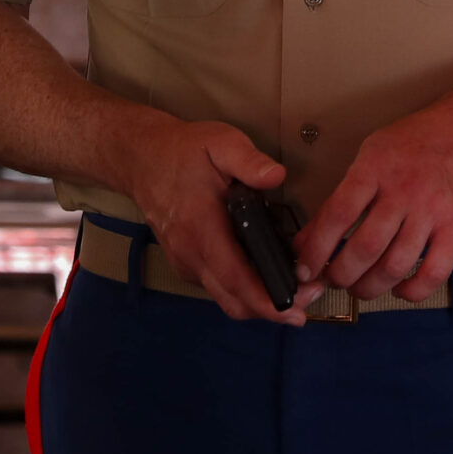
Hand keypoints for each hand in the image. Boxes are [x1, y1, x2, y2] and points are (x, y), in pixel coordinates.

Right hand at [115, 115, 322, 324]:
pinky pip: (217, 288)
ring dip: (259, 304)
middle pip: (234, 300)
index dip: (266, 300)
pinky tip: (266, 278)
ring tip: (295, 292)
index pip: (235, 278)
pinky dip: (244, 292)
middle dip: (273, 309)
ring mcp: (186, 264)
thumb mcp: (221, 143)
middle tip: (310, 298)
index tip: (297, 311)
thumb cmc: (185, 151)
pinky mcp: (185, 265)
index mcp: (201, 228)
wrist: (142, 159)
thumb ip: (249, 161)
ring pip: (225, 298)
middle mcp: (191, 255)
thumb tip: (277, 176)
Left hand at [291, 102, 452, 303]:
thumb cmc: (419, 141)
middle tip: (334, 280)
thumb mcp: (373, 154)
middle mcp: (404, 190)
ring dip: (371, 287)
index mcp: (375, 167)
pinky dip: (412, 291)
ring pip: (395, 266)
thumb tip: (309, 238)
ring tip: (361, 287)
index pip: (337, 215)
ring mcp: (433, 211)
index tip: (306, 268)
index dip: (316, 249)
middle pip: (365, 248)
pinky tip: (400, 289)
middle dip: (341, 275)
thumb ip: (342, 196)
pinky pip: (433, 273)